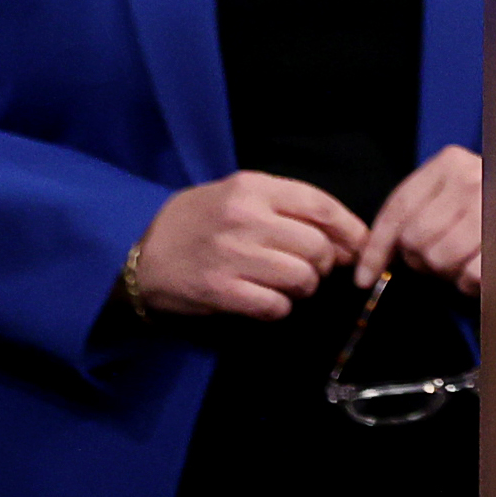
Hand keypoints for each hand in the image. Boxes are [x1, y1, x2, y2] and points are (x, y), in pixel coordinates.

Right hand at [133, 172, 365, 320]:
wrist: (135, 248)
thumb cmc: (198, 220)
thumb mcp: (239, 195)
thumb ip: (287, 208)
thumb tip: (343, 238)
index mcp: (254, 187)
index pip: (321, 206)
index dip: (350, 230)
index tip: (360, 246)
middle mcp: (246, 217)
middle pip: (317, 245)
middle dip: (325, 264)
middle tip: (312, 270)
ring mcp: (232, 255)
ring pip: (301, 277)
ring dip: (303, 288)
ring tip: (288, 287)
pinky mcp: (219, 290)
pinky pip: (274, 305)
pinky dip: (279, 309)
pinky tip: (267, 303)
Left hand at [358, 146, 482, 296]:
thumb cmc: (490, 204)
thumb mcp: (450, 193)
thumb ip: (415, 213)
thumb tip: (369, 259)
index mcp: (451, 163)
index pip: (398, 209)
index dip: (376, 247)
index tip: (365, 276)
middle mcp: (473, 179)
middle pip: (415, 240)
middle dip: (420, 259)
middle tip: (439, 258)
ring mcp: (493, 208)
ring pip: (439, 259)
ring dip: (447, 271)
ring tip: (465, 259)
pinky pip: (469, 275)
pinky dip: (471, 283)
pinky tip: (482, 268)